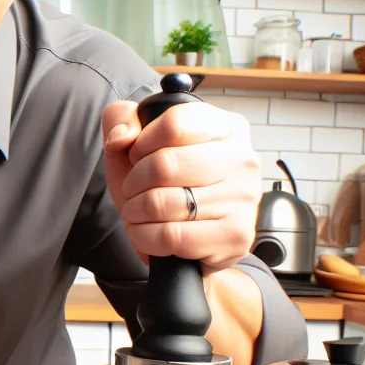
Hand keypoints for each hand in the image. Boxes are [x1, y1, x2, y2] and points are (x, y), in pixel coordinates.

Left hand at [102, 97, 259, 272]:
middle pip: (164, 164)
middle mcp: (242, 159)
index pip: (174, 123)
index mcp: (226, 127)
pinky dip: (144, 236)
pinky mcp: (235, 236)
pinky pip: (171, 236)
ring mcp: (243, 198)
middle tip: (133, 191)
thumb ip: (121, 119)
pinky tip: (146, 233)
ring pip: (162, 202)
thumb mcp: (136, 146)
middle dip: (133, 182)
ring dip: (135, 211)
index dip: (141, 144)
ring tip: (137, 212)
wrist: (188, 244)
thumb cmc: (163, 188)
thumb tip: (122, 136)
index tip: (137, 158)